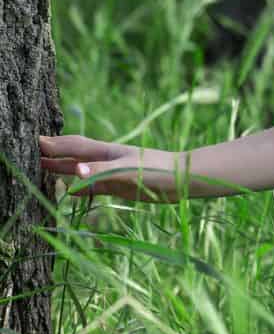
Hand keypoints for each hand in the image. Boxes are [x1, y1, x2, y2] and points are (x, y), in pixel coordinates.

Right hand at [38, 135, 182, 202]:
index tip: (32, 142)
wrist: (185, 179)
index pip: (72, 146)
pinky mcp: (120, 186)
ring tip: (40, 168)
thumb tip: (74, 172)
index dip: (53, 144)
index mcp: (106, 152)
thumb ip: (100, 171)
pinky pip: (93, 187)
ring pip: (80, 171)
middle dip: (52, 153)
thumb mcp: (128, 170)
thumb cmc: (159, 170)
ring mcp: (112, 173)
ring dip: (61, 169)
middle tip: (29, 152)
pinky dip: (79, 188)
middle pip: (73, 155)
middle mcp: (106, 160)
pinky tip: (70, 192)